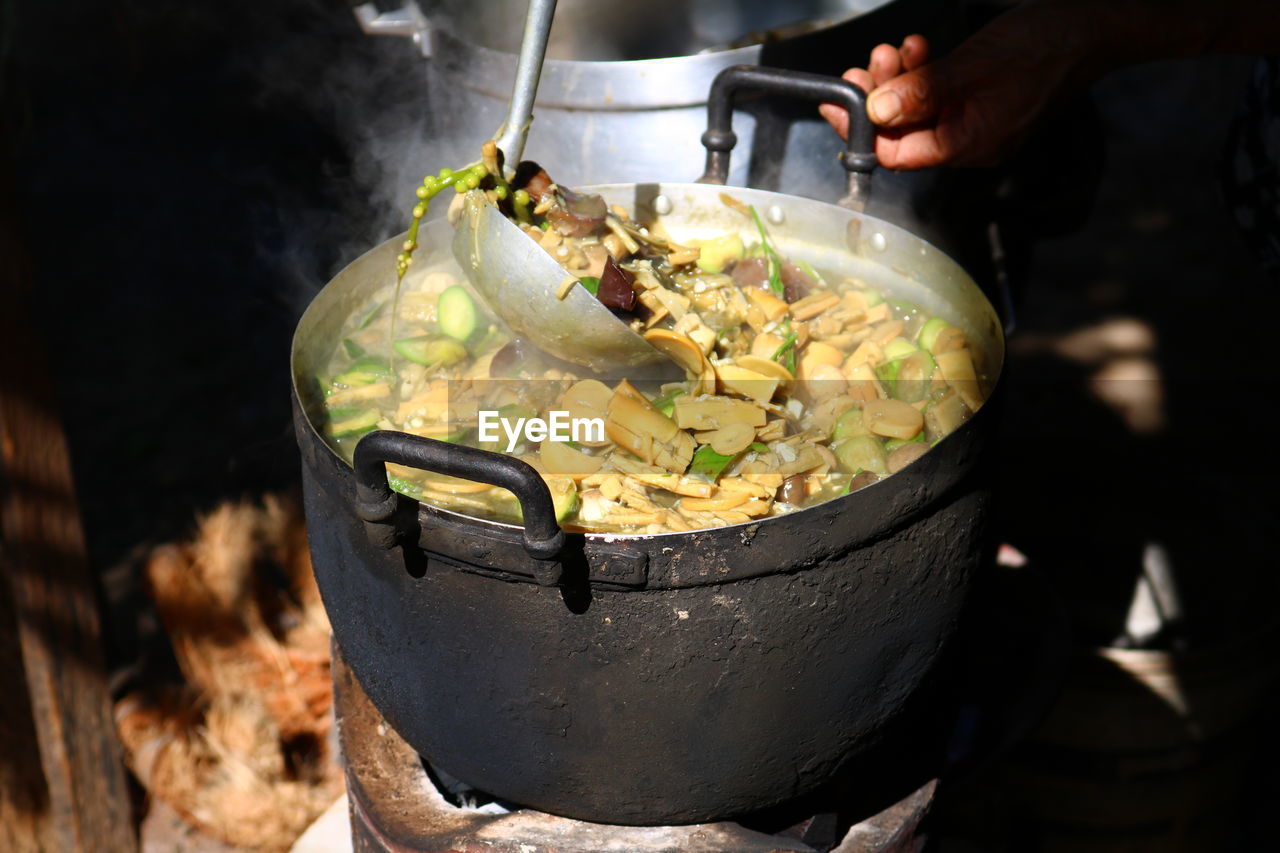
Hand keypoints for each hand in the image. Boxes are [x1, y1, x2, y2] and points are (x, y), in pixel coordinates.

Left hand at [820, 10, 1092, 168]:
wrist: (1093, 28)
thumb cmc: (1046, 46)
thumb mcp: (974, 66)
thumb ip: (923, 91)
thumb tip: (878, 111)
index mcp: (970, 144)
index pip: (898, 154)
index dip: (862, 131)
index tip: (838, 105)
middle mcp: (971, 142)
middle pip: (903, 133)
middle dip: (879, 98)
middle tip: (867, 64)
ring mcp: (976, 122)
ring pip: (917, 111)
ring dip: (898, 80)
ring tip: (895, 50)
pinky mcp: (980, 101)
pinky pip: (938, 96)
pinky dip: (921, 73)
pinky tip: (918, 49)